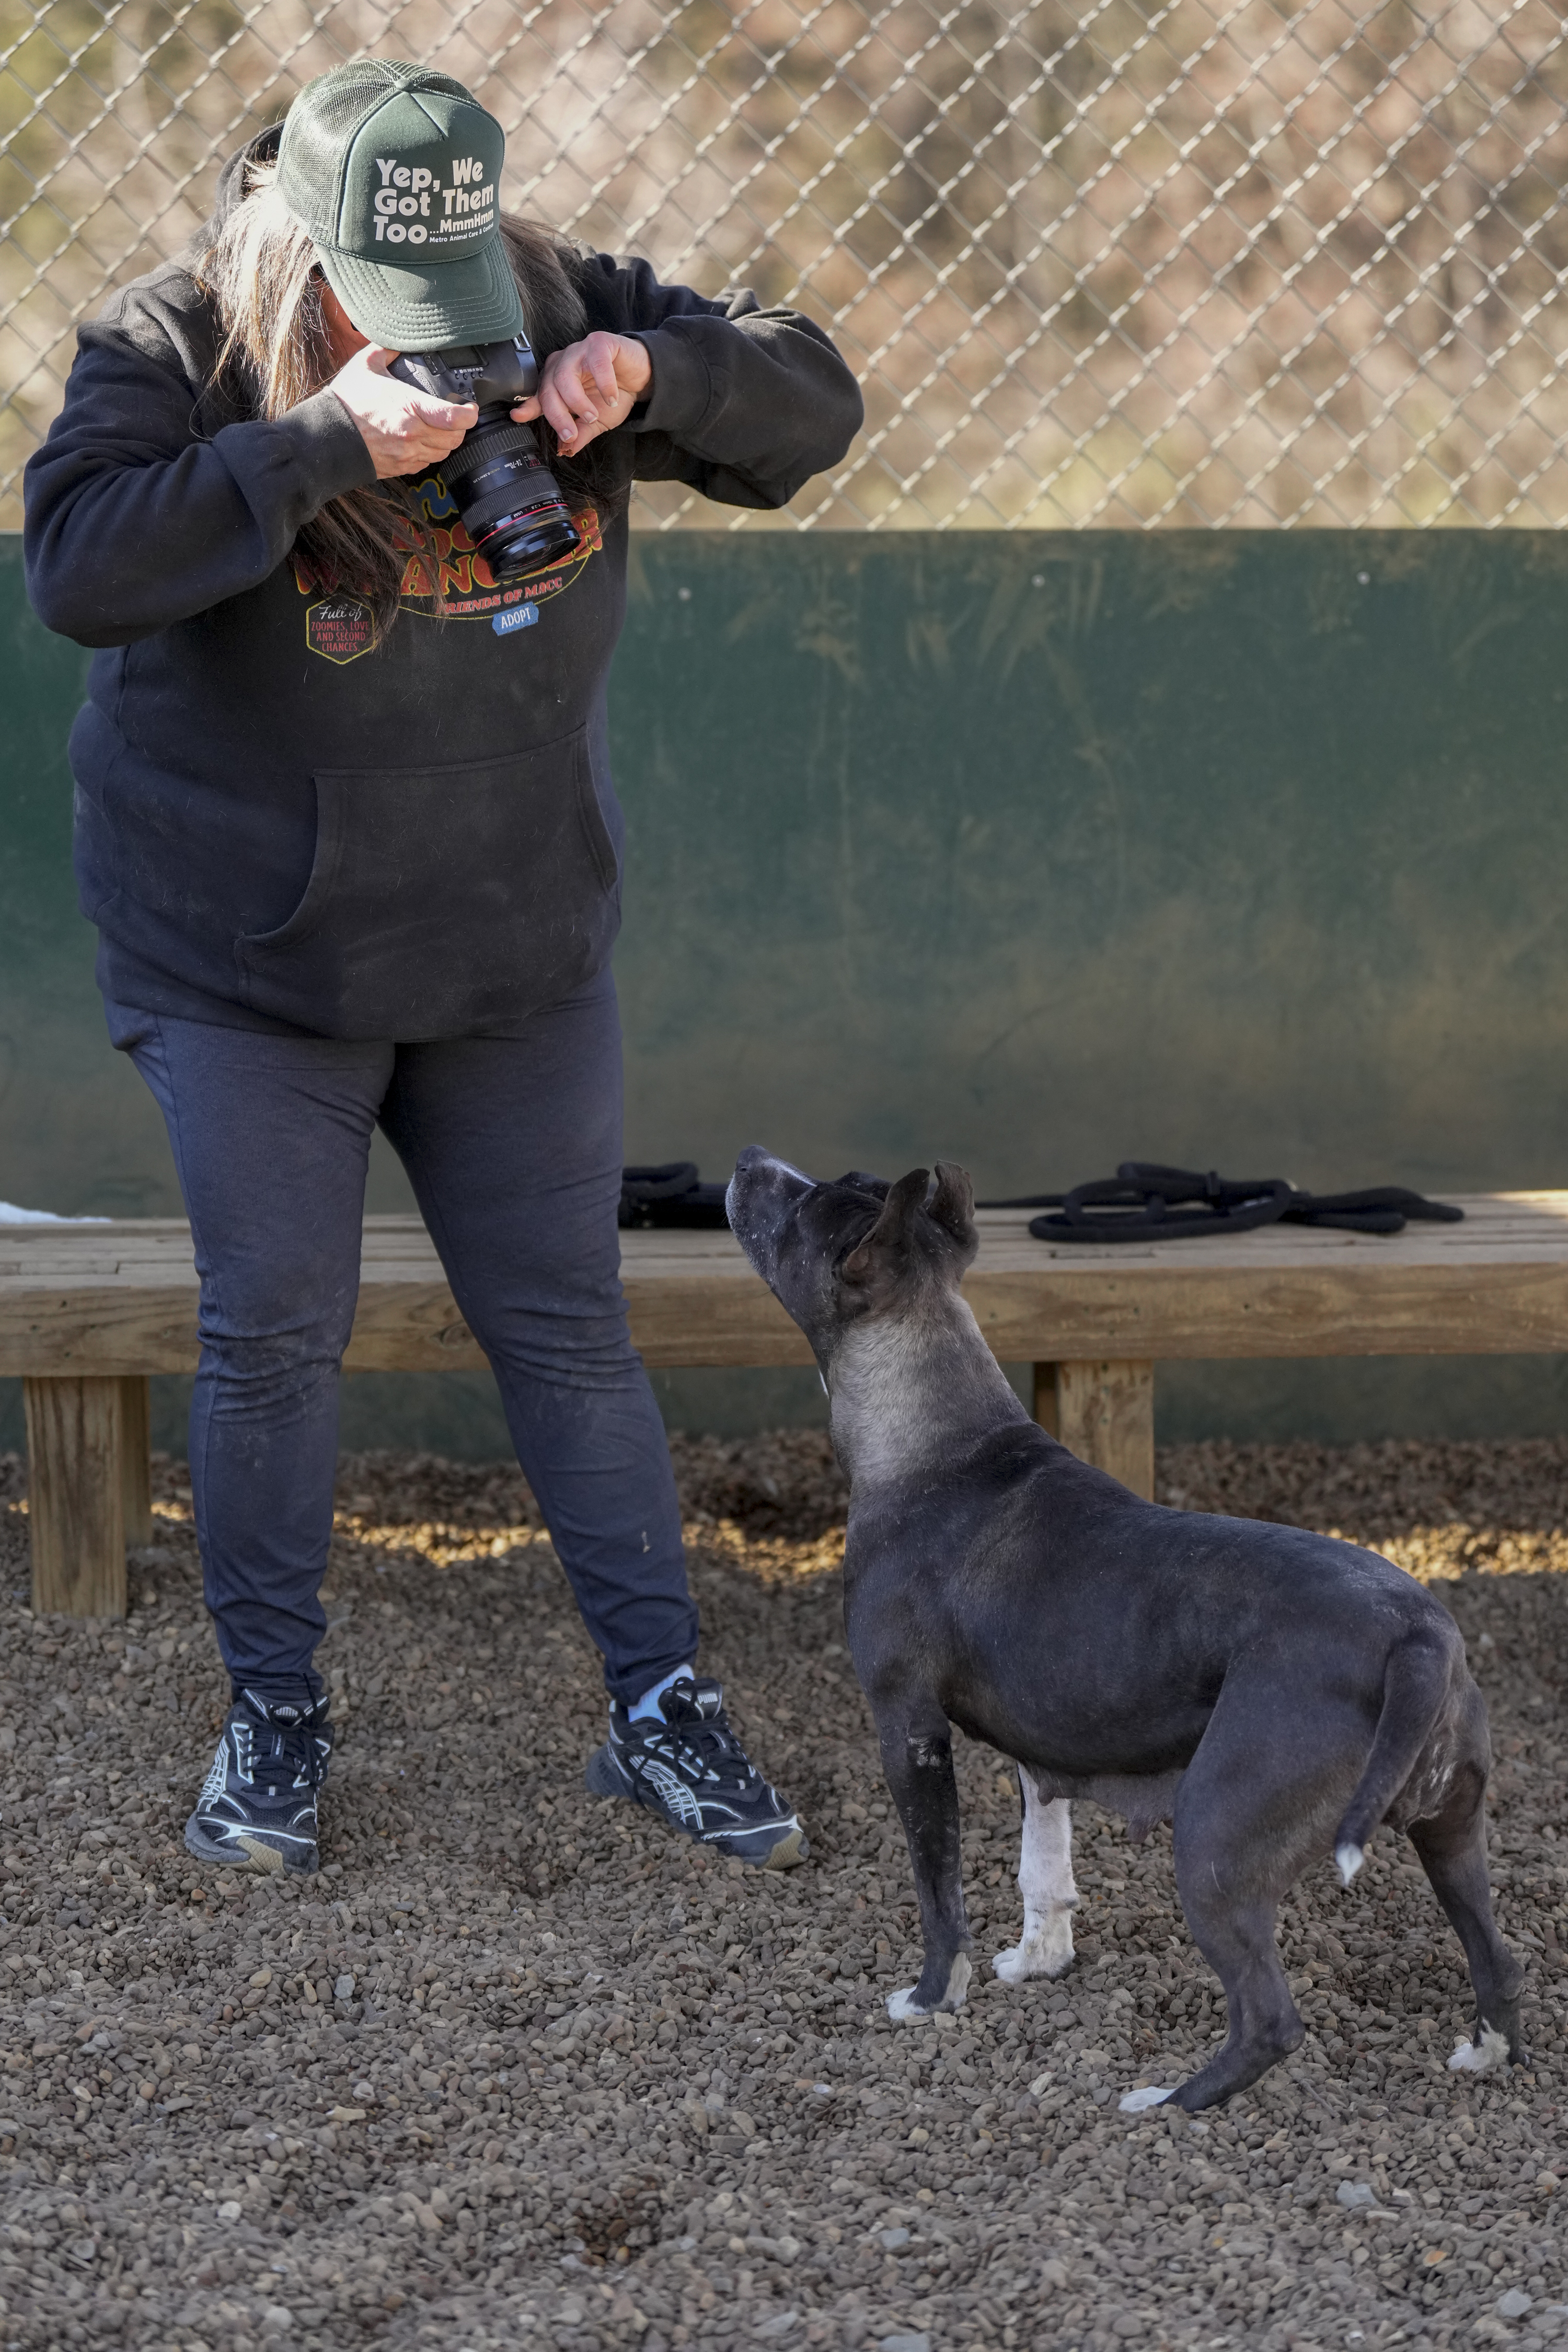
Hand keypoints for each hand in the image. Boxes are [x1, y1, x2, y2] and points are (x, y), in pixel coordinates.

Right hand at [329, 345, 477, 479]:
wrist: (330, 435)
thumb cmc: (347, 402)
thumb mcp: (366, 365)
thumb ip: (387, 350)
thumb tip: (398, 339)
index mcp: (410, 408)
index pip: (455, 418)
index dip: (469, 414)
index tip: (470, 408)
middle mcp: (413, 434)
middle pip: (455, 438)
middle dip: (460, 428)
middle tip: (456, 417)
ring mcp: (408, 454)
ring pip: (443, 453)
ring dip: (447, 441)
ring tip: (441, 428)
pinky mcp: (402, 467)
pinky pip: (428, 463)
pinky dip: (431, 452)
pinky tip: (423, 440)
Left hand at [512, 332, 651, 453]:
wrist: (643, 376)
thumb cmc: (617, 393)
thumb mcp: (597, 421)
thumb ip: (580, 433)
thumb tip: (566, 450)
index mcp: (557, 381)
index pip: (539, 395)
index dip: (528, 406)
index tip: (517, 416)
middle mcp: (563, 364)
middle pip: (549, 388)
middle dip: (558, 415)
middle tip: (570, 434)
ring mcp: (579, 351)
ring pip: (565, 375)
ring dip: (577, 401)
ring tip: (592, 415)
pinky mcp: (600, 343)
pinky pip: (596, 362)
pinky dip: (604, 384)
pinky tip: (611, 398)